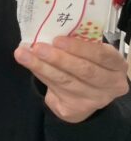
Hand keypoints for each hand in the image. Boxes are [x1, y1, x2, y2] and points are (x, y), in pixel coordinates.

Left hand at [14, 36, 129, 123]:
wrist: (87, 93)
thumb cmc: (87, 62)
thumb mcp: (90, 52)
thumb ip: (78, 43)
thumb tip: (49, 30)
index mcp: (116, 65)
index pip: (101, 55)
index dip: (80, 47)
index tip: (57, 39)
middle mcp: (110, 85)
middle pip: (83, 71)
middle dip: (58, 58)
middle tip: (37, 47)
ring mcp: (94, 100)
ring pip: (66, 81)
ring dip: (42, 66)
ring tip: (23, 54)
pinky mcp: (76, 110)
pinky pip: (55, 90)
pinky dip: (40, 75)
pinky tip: (29, 64)